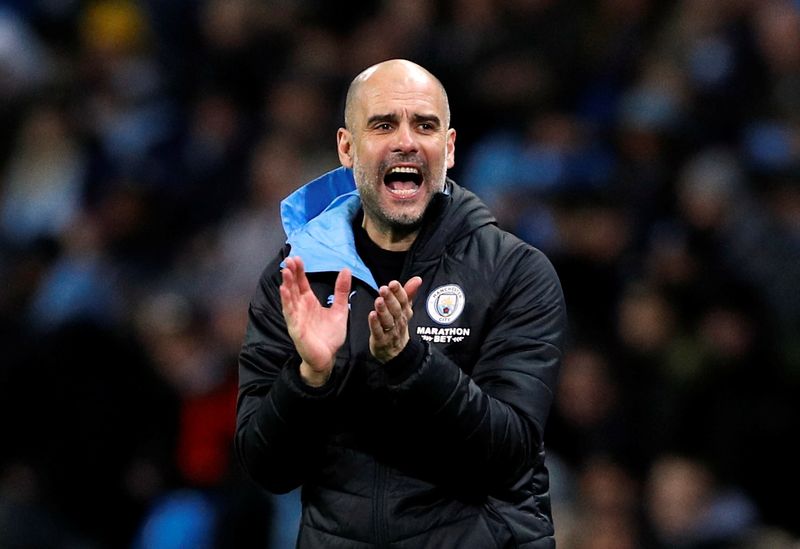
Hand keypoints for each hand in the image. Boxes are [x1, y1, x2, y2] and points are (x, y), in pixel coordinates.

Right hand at [280, 256, 351, 386]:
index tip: (297, 258)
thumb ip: (341, 291)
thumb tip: (346, 270)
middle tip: (289, 260)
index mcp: (309, 302)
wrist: (327, 357)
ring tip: (285, 272)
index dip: (299, 271)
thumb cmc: (330, 335)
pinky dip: (286, 302)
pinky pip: (290, 313)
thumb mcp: (340, 310)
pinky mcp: (296, 329)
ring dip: (287, 285)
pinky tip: (283, 291)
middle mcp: (300, 308)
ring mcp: (296, 318)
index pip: (302, 283)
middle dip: (291, 274)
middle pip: (293, 287)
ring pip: (289, 298)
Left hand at [368, 276, 422, 362]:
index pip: (404, 300)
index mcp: (404, 312)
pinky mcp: (381, 340)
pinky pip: (378, 331)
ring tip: (378, 300)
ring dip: (383, 310)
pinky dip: (375, 324)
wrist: (397, 352)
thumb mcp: (405, 309)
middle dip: (390, 298)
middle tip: (383, 288)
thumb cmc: (398, 325)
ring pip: (387, 320)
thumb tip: (418, 279)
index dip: (399, 291)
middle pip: (396, 309)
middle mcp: (399, 321)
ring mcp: (390, 331)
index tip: (393, 283)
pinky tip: (371, 315)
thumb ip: (409, 293)